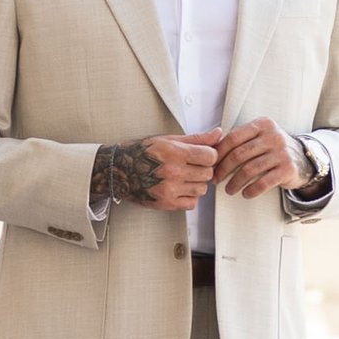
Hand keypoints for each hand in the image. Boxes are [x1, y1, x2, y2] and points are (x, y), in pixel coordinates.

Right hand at [100, 135, 220, 211]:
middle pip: (208, 174)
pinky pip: (192, 203)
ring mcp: (170, 189)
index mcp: (174, 153)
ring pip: (202, 189)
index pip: (210, 156)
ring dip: (197, 184)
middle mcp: (173, 171)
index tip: (203, 156)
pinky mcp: (167, 203)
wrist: (120, 171)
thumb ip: (196, 139)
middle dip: (204, 169)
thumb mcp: (168, 140)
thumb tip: (218, 134)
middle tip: (192, 167)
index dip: (210, 155)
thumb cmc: (142, 153)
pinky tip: (180, 188)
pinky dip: (190, 197)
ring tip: (185, 177)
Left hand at [213, 118, 308, 198]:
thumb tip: (211, 149)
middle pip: (239, 154)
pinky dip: (251, 190)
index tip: (211, 165)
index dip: (219, 153)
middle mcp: (273, 136)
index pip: (233, 137)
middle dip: (223, 169)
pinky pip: (263, 182)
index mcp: (262, 124)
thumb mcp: (260, 136)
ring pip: (249, 169)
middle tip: (216, 179)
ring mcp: (282, 152)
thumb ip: (240, 138)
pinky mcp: (288, 169)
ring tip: (229, 190)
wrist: (303, 159)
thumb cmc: (274, 149)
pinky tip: (246, 194)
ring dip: (235, 182)